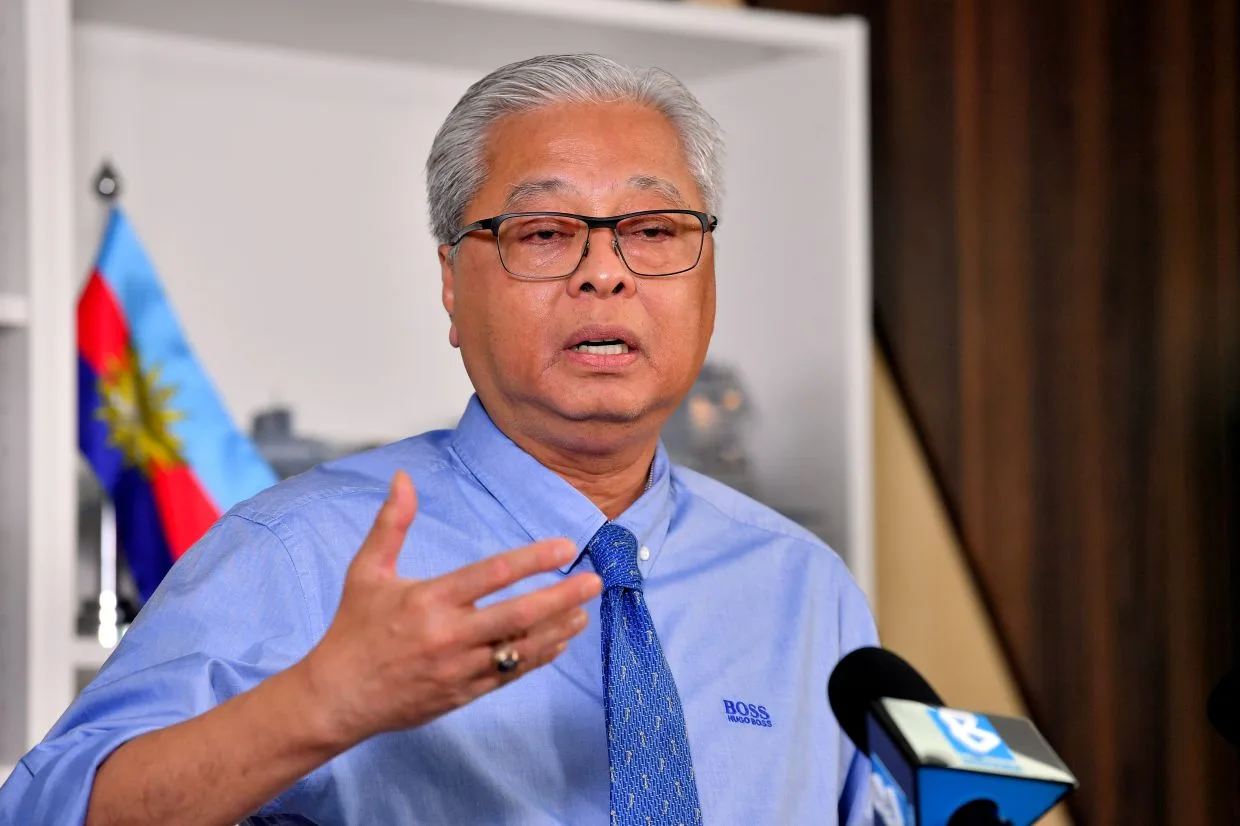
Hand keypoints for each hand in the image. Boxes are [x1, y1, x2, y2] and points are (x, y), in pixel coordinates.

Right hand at [295, 471, 601, 747]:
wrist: (338, 697)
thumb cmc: (354, 629)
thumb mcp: (366, 571)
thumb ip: (392, 523)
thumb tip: (403, 477)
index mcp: (429, 600)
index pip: (493, 574)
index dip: (534, 558)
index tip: (566, 546)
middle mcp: (449, 635)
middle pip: (519, 614)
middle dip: (563, 596)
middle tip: (595, 581)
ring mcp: (459, 668)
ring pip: (522, 648)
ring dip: (559, 628)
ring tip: (584, 611)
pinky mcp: (464, 693)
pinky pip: (511, 675)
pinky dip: (539, 657)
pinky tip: (559, 641)